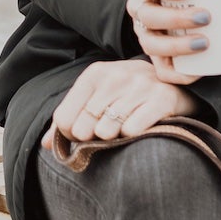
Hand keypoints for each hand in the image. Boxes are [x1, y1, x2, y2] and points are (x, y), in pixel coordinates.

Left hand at [52, 58, 192, 144]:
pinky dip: (133, 136)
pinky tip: (140, 128)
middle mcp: (115, 76)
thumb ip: (69, 119)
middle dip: (92, 138)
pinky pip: (133, 130)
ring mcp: (139, 86)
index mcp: (94, 74)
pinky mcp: (161, 99)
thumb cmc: (127, 96)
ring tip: (122, 128)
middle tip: (106, 133)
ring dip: (113, 138)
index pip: (64, 118)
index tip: (81, 135)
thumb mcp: (97, 98)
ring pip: (107, 130)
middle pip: (84, 127)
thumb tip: (46, 145)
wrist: (173, 84)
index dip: (69, 135)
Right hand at [128, 0, 220, 83]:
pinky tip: (198, 70)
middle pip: (147, 15)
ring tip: (204, 43)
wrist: (181, 17)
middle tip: (206, 16)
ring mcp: (146, 36)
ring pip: (151, 44)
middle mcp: (141, 12)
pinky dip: (180, 73)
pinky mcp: (156, 59)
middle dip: (174, 18)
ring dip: (176, 45)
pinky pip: (162, 71)